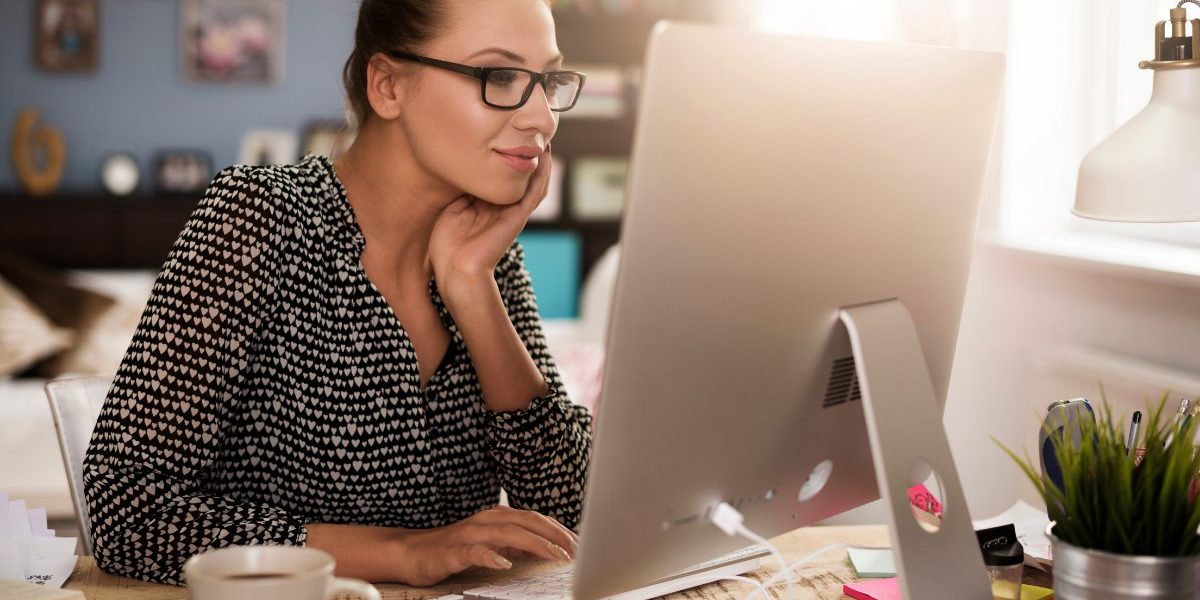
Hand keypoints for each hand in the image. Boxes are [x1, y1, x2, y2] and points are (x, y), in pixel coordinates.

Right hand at [394, 505, 577, 586]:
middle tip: (575, 550)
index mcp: (498, 517)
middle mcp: (487, 520)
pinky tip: (504, 563)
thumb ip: (517, 542)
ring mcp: (470, 534)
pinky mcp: (453, 551)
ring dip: (534, 543)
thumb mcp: (492, 544)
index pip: (536, 519)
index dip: (559, 530)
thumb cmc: (455, 549)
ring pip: (507, 533)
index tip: (580, 543)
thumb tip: (547, 547)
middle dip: (554, 535)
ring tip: (554, 555)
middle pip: (527, 521)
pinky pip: (474, 552)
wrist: (412, 553)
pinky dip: (491, 556)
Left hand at [429, 145, 552, 286]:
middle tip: (531, 130)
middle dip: (527, 154)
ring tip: (544, 138)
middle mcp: (503, 207)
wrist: (456, 270)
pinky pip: (535, 192)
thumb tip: (465, 164)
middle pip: (521, 176)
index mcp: (487, 205)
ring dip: (541, 162)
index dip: (505, 155)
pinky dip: (542, 175)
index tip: (506, 131)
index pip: (500, 175)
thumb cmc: (448, 245)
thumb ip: (462, 189)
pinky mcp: (518, 217)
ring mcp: (513, 212)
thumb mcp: (452, 207)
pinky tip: (546, 157)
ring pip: (535, 182)